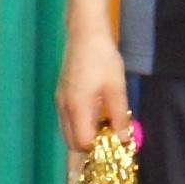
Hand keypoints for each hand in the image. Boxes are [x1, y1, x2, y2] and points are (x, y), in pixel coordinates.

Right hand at [56, 25, 130, 154]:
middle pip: (71, 142)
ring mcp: (60, 100)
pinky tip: (95, 119)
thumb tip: (124, 139)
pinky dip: (79, 127)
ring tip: (103, 134)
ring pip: (67, 132)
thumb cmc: (102, 58)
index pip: (82, 142)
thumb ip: (119, 116)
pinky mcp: (61, 94)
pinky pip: (67, 120)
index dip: (98, 150)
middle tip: (109, 146)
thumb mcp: (116, 88)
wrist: (85, 33)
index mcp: (76, 108)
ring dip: (82, 138)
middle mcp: (64, 107)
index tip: (114, 147)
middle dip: (88, 149)